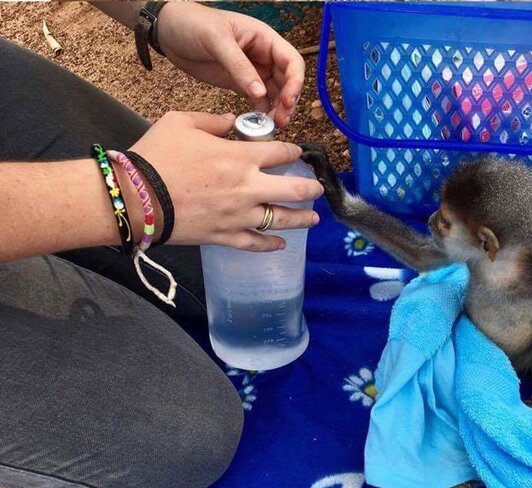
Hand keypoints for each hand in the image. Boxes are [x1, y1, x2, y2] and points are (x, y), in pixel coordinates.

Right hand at [124, 111, 322, 251]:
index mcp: (240, 157)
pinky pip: (256, 243)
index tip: (298, 153)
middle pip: (293, 189)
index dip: (293, 151)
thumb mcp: (181, 122)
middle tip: (318, 189)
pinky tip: (282, 244)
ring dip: (302, 219)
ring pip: (282, 219)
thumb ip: (213, 121)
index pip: (280, 153)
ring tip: (314, 219)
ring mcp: (239, 215)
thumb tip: (231, 122)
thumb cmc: (156, 155)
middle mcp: (248, 187)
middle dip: (311, 188)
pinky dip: (271, 244)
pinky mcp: (226, 236)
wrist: (134, 197)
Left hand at [156, 3, 303, 126]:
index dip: (295, 82)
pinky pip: (258, 101)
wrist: (169, 31)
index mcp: (264, 39)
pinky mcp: (240, 84)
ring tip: (271, 127)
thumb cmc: (193, 24)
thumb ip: (239, 67)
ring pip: (275, 94)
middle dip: (287, 102)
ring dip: (277, 111)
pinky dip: (260, 113)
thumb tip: (260, 93)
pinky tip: (255, 124)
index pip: (292, 62)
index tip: (287, 101)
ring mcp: (253, 71)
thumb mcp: (217, 40)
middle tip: (281, 121)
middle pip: (287, 82)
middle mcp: (264, 56)